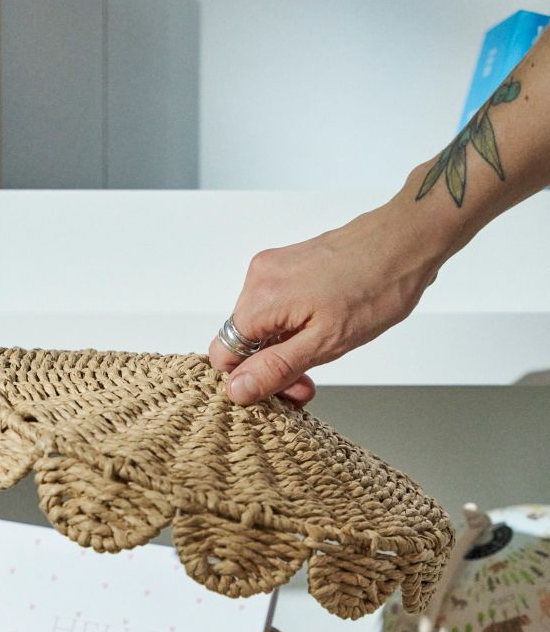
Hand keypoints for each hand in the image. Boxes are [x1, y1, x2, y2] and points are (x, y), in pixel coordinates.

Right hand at [208, 200, 443, 406]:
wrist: (408, 240)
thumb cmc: (378, 287)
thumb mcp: (326, 343)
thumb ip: (276, 367)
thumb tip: (236, 389)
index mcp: (261, 298)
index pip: (223, 353)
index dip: (248, 379)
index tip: (280, 391)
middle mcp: (259, 278)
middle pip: (242, 340)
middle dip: (270, 367)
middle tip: (306, 384)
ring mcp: (274, 268)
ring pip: (260, 325)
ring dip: (283, 349)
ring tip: (320, 357)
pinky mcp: (290, 264)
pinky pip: (276, 307)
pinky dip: (292, 327)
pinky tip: (321, 333)